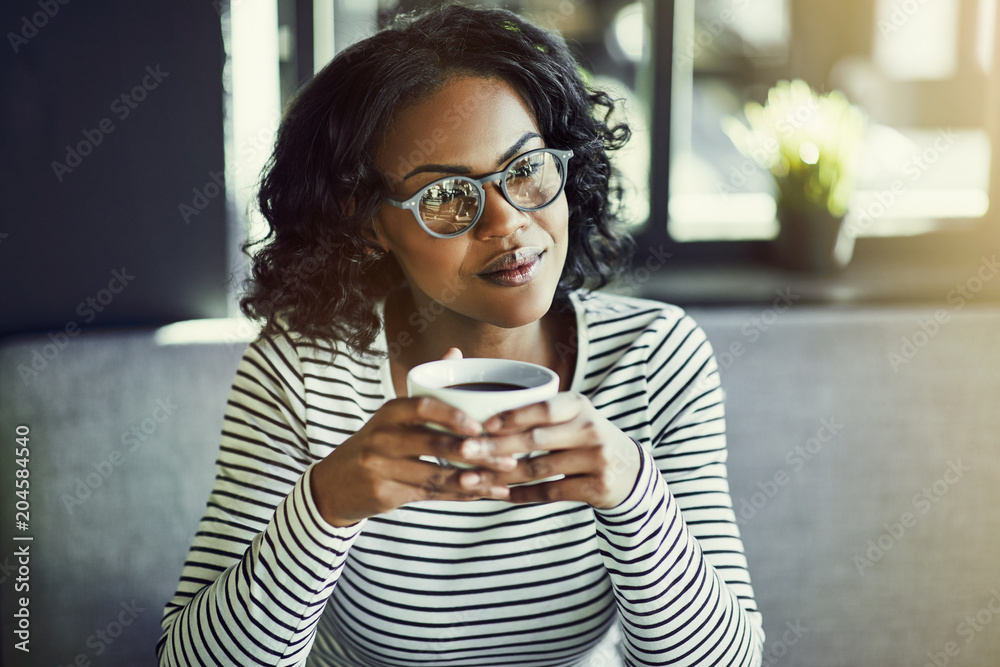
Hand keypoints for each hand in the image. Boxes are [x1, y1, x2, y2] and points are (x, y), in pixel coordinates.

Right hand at [310, 348, 517, 526]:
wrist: (335, 484)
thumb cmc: (376, 443)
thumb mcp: (394, 415)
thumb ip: (427, 387)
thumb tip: (456, 352)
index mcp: (389, 412)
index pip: (421, 408)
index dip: (451, 417)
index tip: (478, 426)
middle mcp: (381, 438)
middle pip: (433, 445)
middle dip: (474, 453)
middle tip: (507, 457)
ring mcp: (380, 468)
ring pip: (436, 475)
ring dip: (474, 479)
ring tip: (504, 480)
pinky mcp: (385, 494)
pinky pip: (430, 494)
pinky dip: (460, 495)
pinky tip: (484, 494)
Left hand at [457, 392, 641, 508]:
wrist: (629, 470)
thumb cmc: (584, 438)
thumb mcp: (571, 416)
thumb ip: (539, 412)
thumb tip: (481, 413)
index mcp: (579, 405)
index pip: (544, 408)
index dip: (513, 416)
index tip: (483, 424)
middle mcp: (591, 430)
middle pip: (535, 440)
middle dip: (494, 447)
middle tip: (462, 452)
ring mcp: (597, 459)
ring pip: (538, 469)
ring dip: (500, 476)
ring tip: (470, 479)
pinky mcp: (597, 487)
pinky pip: (550, 492)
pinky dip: (522, 495)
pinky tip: (499, 494)